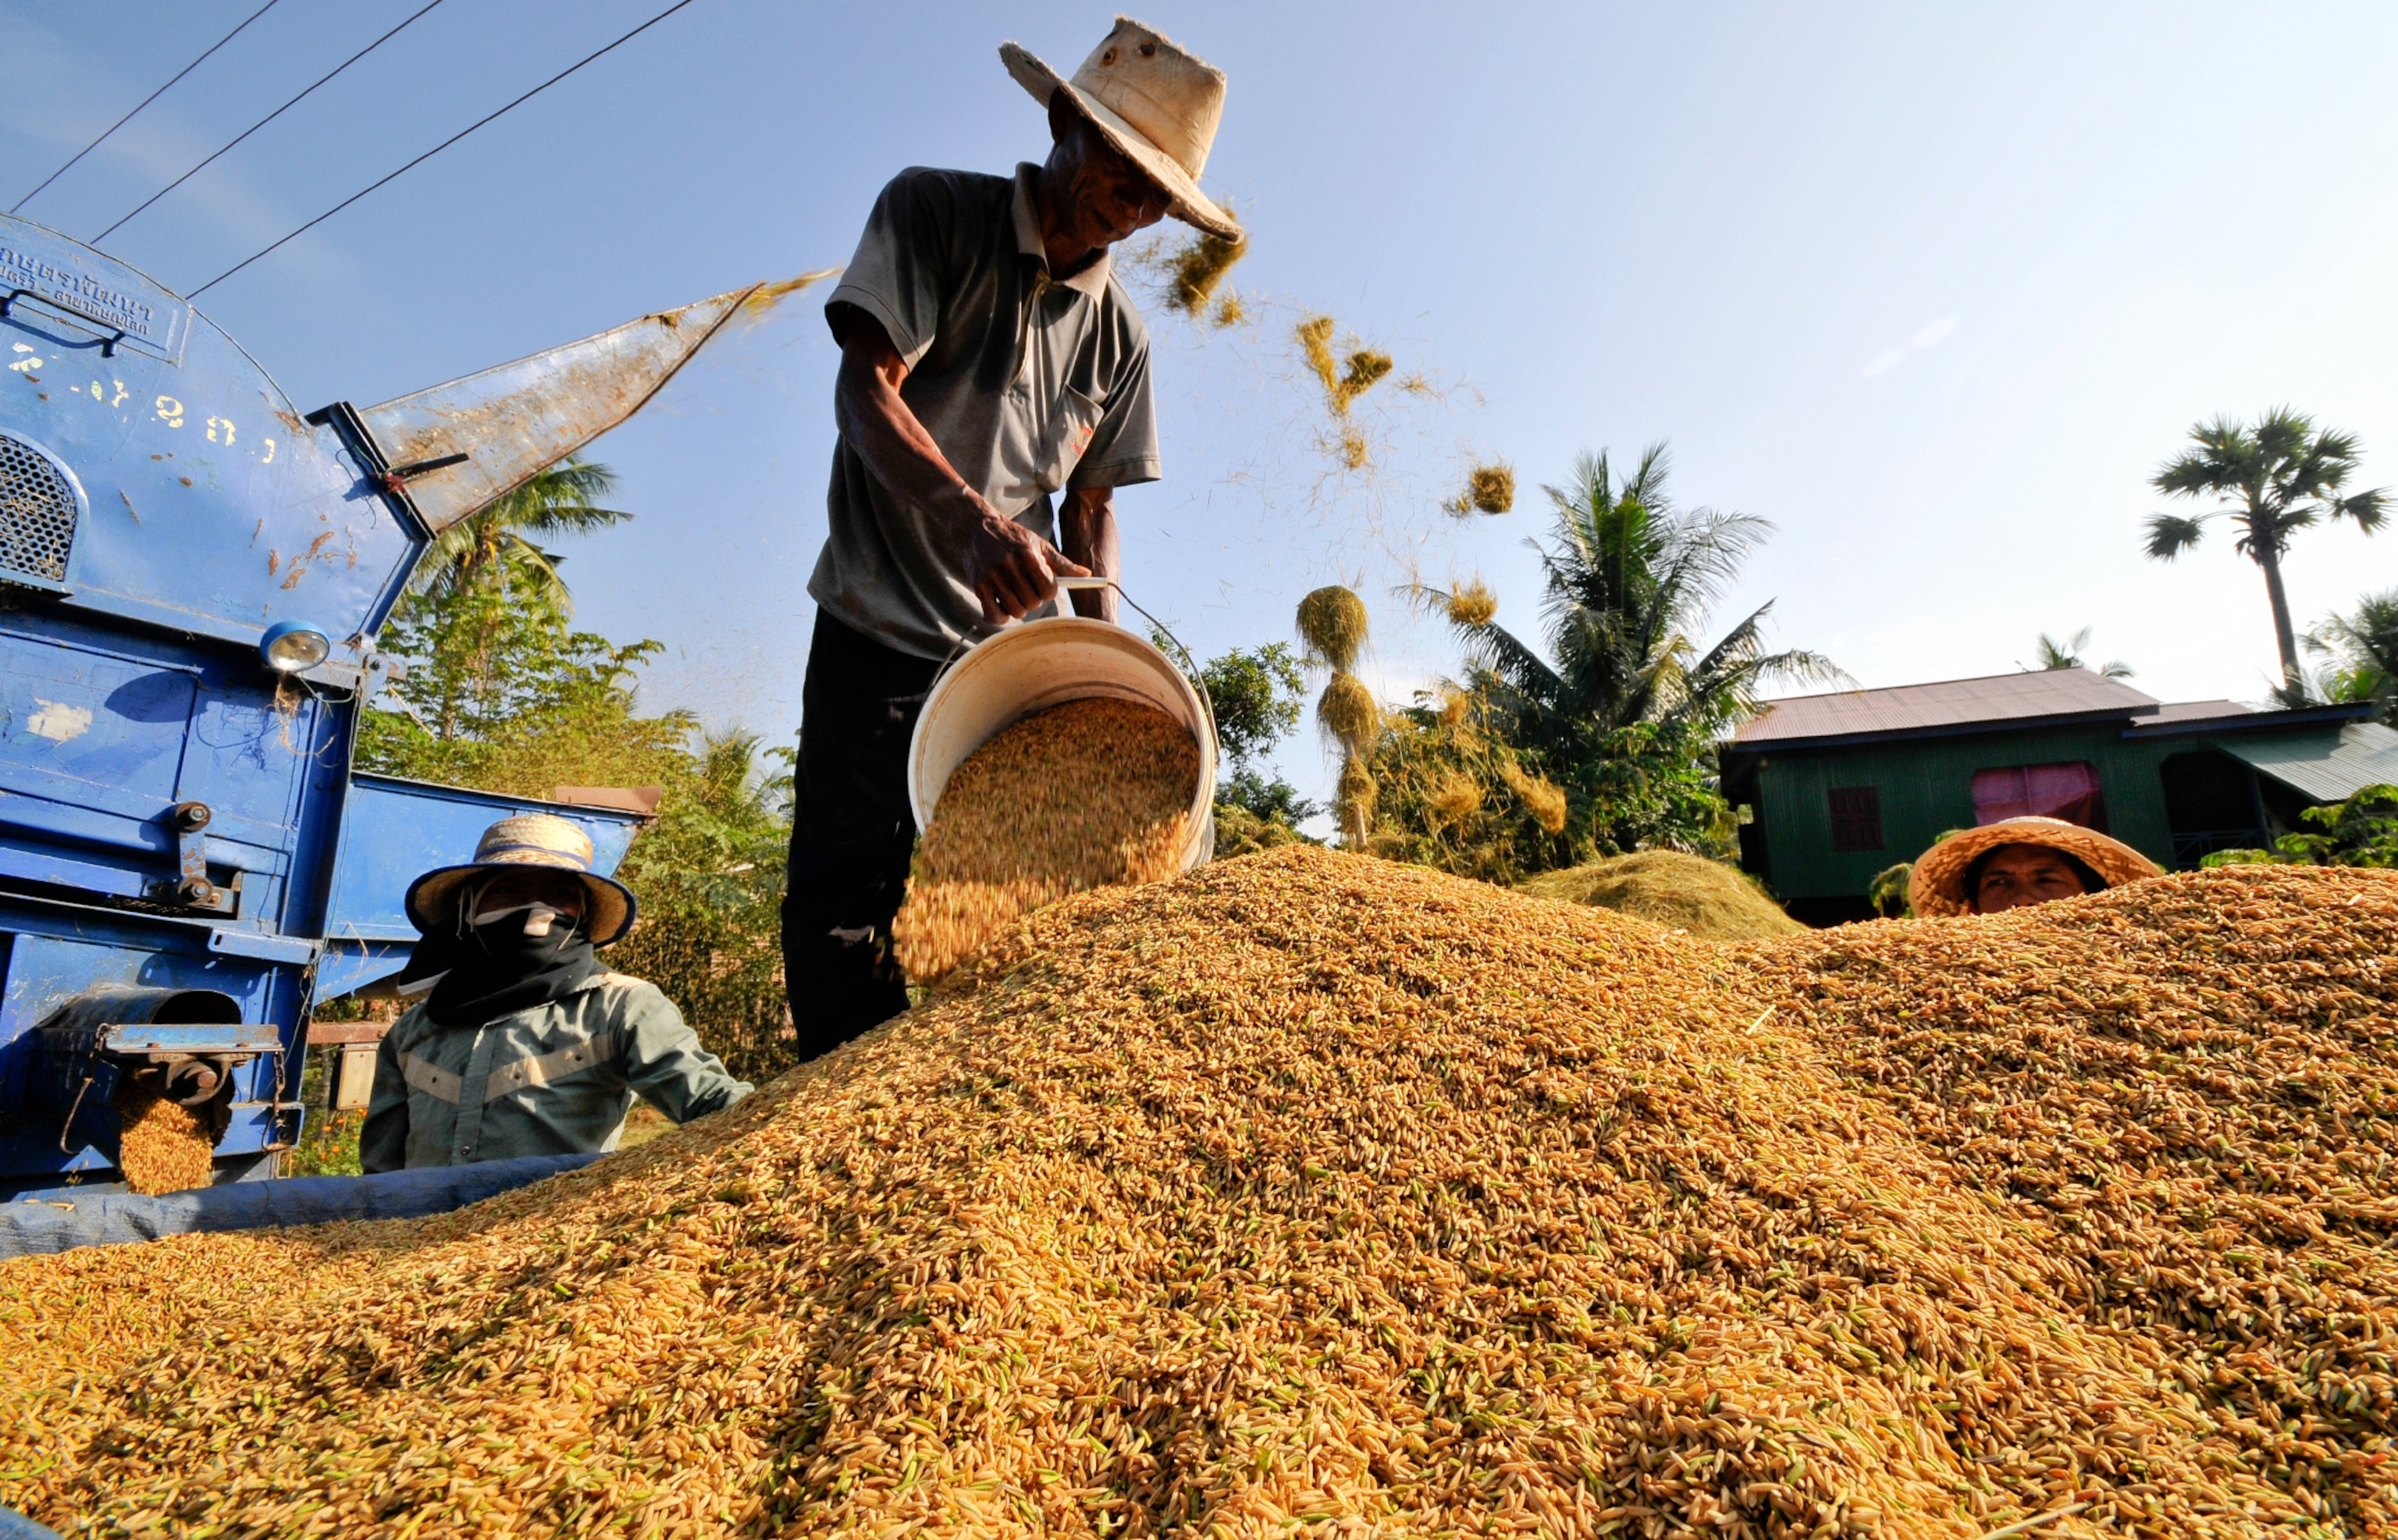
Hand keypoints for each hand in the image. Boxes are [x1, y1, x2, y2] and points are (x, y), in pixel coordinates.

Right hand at [957, 492, 1087, 623]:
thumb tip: (1087, 575)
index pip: (1049, 588)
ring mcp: (992, 576)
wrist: (976, 527)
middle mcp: (1009, 564)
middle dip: (1035, 600)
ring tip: (1017, 598)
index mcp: (1028, 554)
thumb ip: (1062, 563)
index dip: (1049, 592)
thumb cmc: (1013, 538)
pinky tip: (1003, 608)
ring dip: (1019, 609)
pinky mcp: (978, 585)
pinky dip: (1001, 617)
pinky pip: (994, 614)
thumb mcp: (1039, 544)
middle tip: (1029, 591)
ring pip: (1016, 610)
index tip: (1044, 587)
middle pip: (1033, 602)